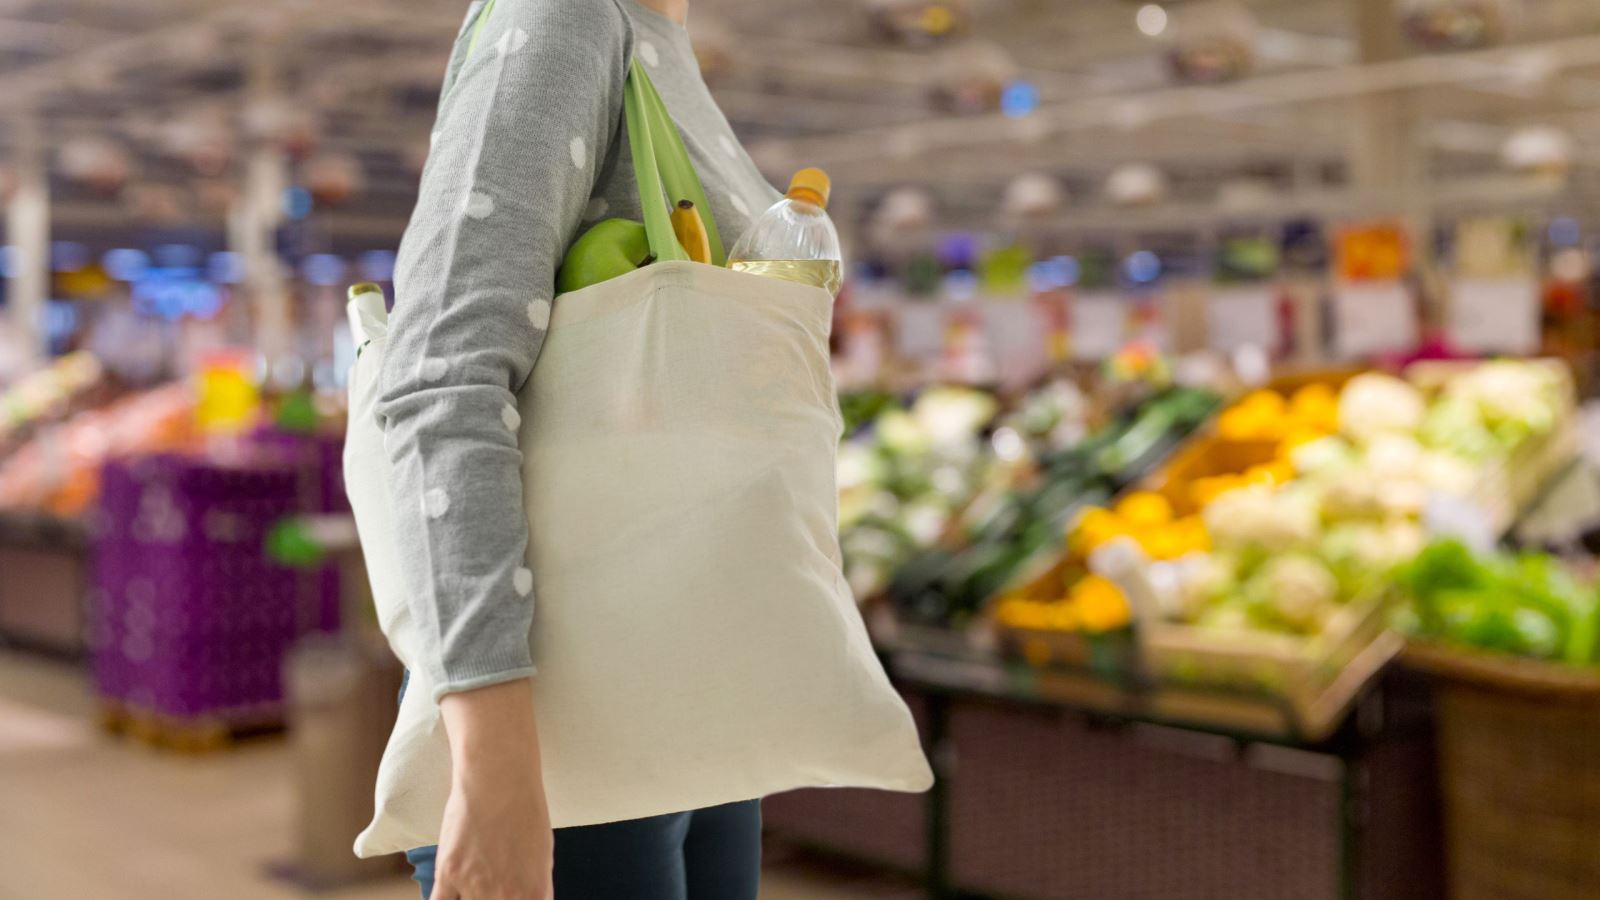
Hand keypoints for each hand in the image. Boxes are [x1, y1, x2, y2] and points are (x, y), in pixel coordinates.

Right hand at [431, 679, 552, 899]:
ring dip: (469, 898)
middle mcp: (507, 896)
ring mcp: (476, 887)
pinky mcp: (448, 874)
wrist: (500, 778)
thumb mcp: (542, 857)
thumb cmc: (526, 810)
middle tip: (487, 887)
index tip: (506, 898)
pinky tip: (449, 893)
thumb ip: (532, 890)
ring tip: (473, 879)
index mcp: (536, 894)